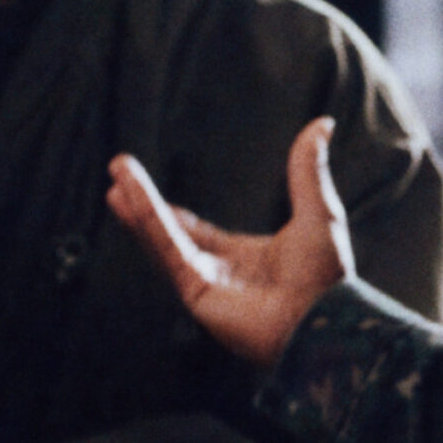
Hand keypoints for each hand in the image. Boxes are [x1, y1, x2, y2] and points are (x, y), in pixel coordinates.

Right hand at [105, 117, 354, 371]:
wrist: (324, 319)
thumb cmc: (327, 277)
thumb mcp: (318, 210)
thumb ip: (307, 169)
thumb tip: (324, 123)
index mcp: (246, 258)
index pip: (198, 232)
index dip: (169, 212)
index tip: (142, 190)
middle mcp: (221, 273)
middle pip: (171, 234)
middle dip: (142, 205)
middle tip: (117, 174)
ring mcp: (206, 284)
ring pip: (163, 239)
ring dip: (138, 208)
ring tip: (115, 178)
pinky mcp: (196, 293)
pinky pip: (168, 250)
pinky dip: (149, 222)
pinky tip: (130, 197)